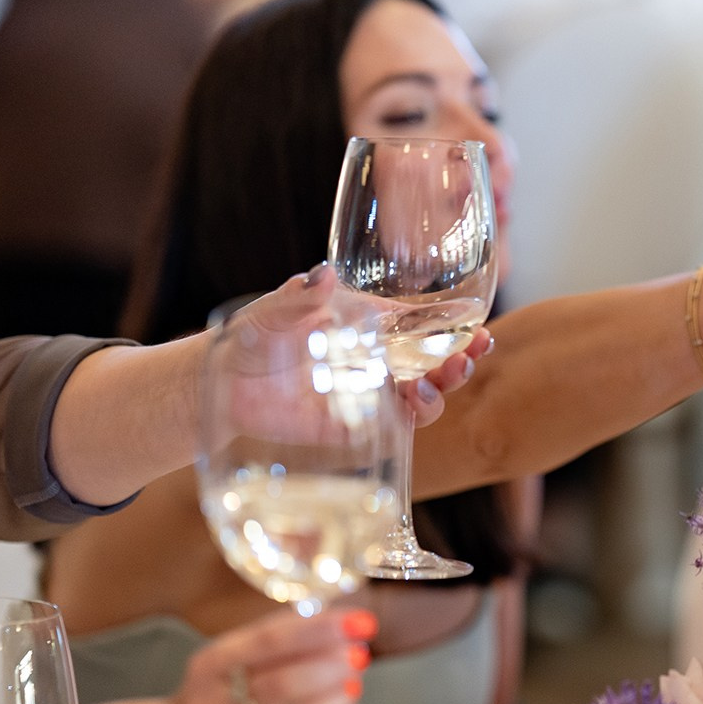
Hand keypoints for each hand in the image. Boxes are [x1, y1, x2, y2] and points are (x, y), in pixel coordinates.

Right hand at [154, 606, 369, 703]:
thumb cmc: (218, 693)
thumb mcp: (232, 657)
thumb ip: (281, 636)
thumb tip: (343, 622)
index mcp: (209, 665)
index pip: (269, 641)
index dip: (320, 630)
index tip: (362, 622)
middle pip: (281, 686)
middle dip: (331, 669)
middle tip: (358, 658)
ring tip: (352, 689)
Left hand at [240, 268, 487, 427]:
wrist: (223, 385)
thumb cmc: (250, 336)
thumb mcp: (272, 312)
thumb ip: (298, 297)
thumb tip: (322, 275)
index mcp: (367, 323)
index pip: (422, 323)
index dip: (455, 325)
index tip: (479, 325)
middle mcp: (375, 358)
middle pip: (433, 361)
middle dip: (460, 360)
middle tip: (470, 356)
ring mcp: (368, 394)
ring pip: (421, 395)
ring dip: (439, 391)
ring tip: (432, 386)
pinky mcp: (354, 427)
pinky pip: (393, 428)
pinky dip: (409, 420)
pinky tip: (411, 408)